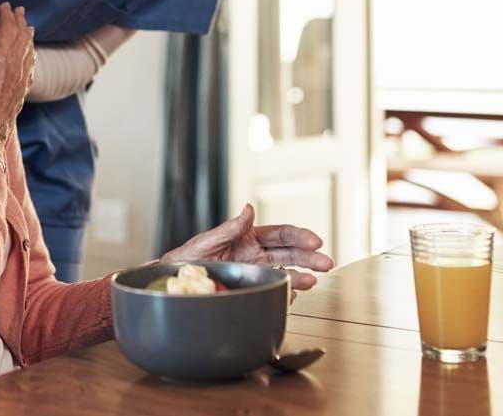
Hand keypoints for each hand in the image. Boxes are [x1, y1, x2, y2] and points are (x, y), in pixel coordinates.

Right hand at [0, 3, 35, 153]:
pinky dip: (30, 51)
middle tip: (18, 10)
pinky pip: (31, 63)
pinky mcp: (23, 89)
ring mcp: (22, 78)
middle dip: (19, 20)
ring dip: (27, 34)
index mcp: (2, 57)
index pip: (8, 28)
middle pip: (22, 35)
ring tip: (26, 25)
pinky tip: (29, 51)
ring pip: (29, 49)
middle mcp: (17, 65)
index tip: (5, 5)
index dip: (7, 15)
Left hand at [159, 204, 333, 291]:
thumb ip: (231, 227)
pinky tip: (292, 294)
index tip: (315, 241)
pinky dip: (284, 292)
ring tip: (312, 282)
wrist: (176, 284)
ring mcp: (256, 272)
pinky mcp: (252, 288)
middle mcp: (257, 254)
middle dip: (310, 258)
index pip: (282, 234)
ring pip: (285, 273)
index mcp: (249, 237)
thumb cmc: (189, 258)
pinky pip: (273, 289)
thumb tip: (248, 208)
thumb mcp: (208, 240)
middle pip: (290, 254)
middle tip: (326, 263)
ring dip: (301, 277)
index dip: (300, 236)